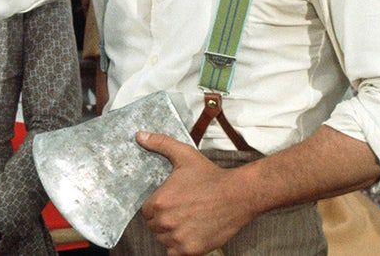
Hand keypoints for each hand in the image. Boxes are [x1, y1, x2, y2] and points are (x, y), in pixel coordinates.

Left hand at [136, 131, 256, 254]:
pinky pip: (174, 254)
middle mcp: (166, 222)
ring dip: (171, 234)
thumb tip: (139, 135)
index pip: (146, 211)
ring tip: (186, 222)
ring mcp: (179, 238)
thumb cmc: (211, 176)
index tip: (170, 203)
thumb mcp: (184, 155)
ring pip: (164, 240)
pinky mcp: (192, 250)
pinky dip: (179, 248)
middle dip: (163, 220)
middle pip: (154, 226)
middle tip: (180, 212)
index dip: (157, 207)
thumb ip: (160, 144)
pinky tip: (188, 236)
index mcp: (160, 202)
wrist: (239, 195)